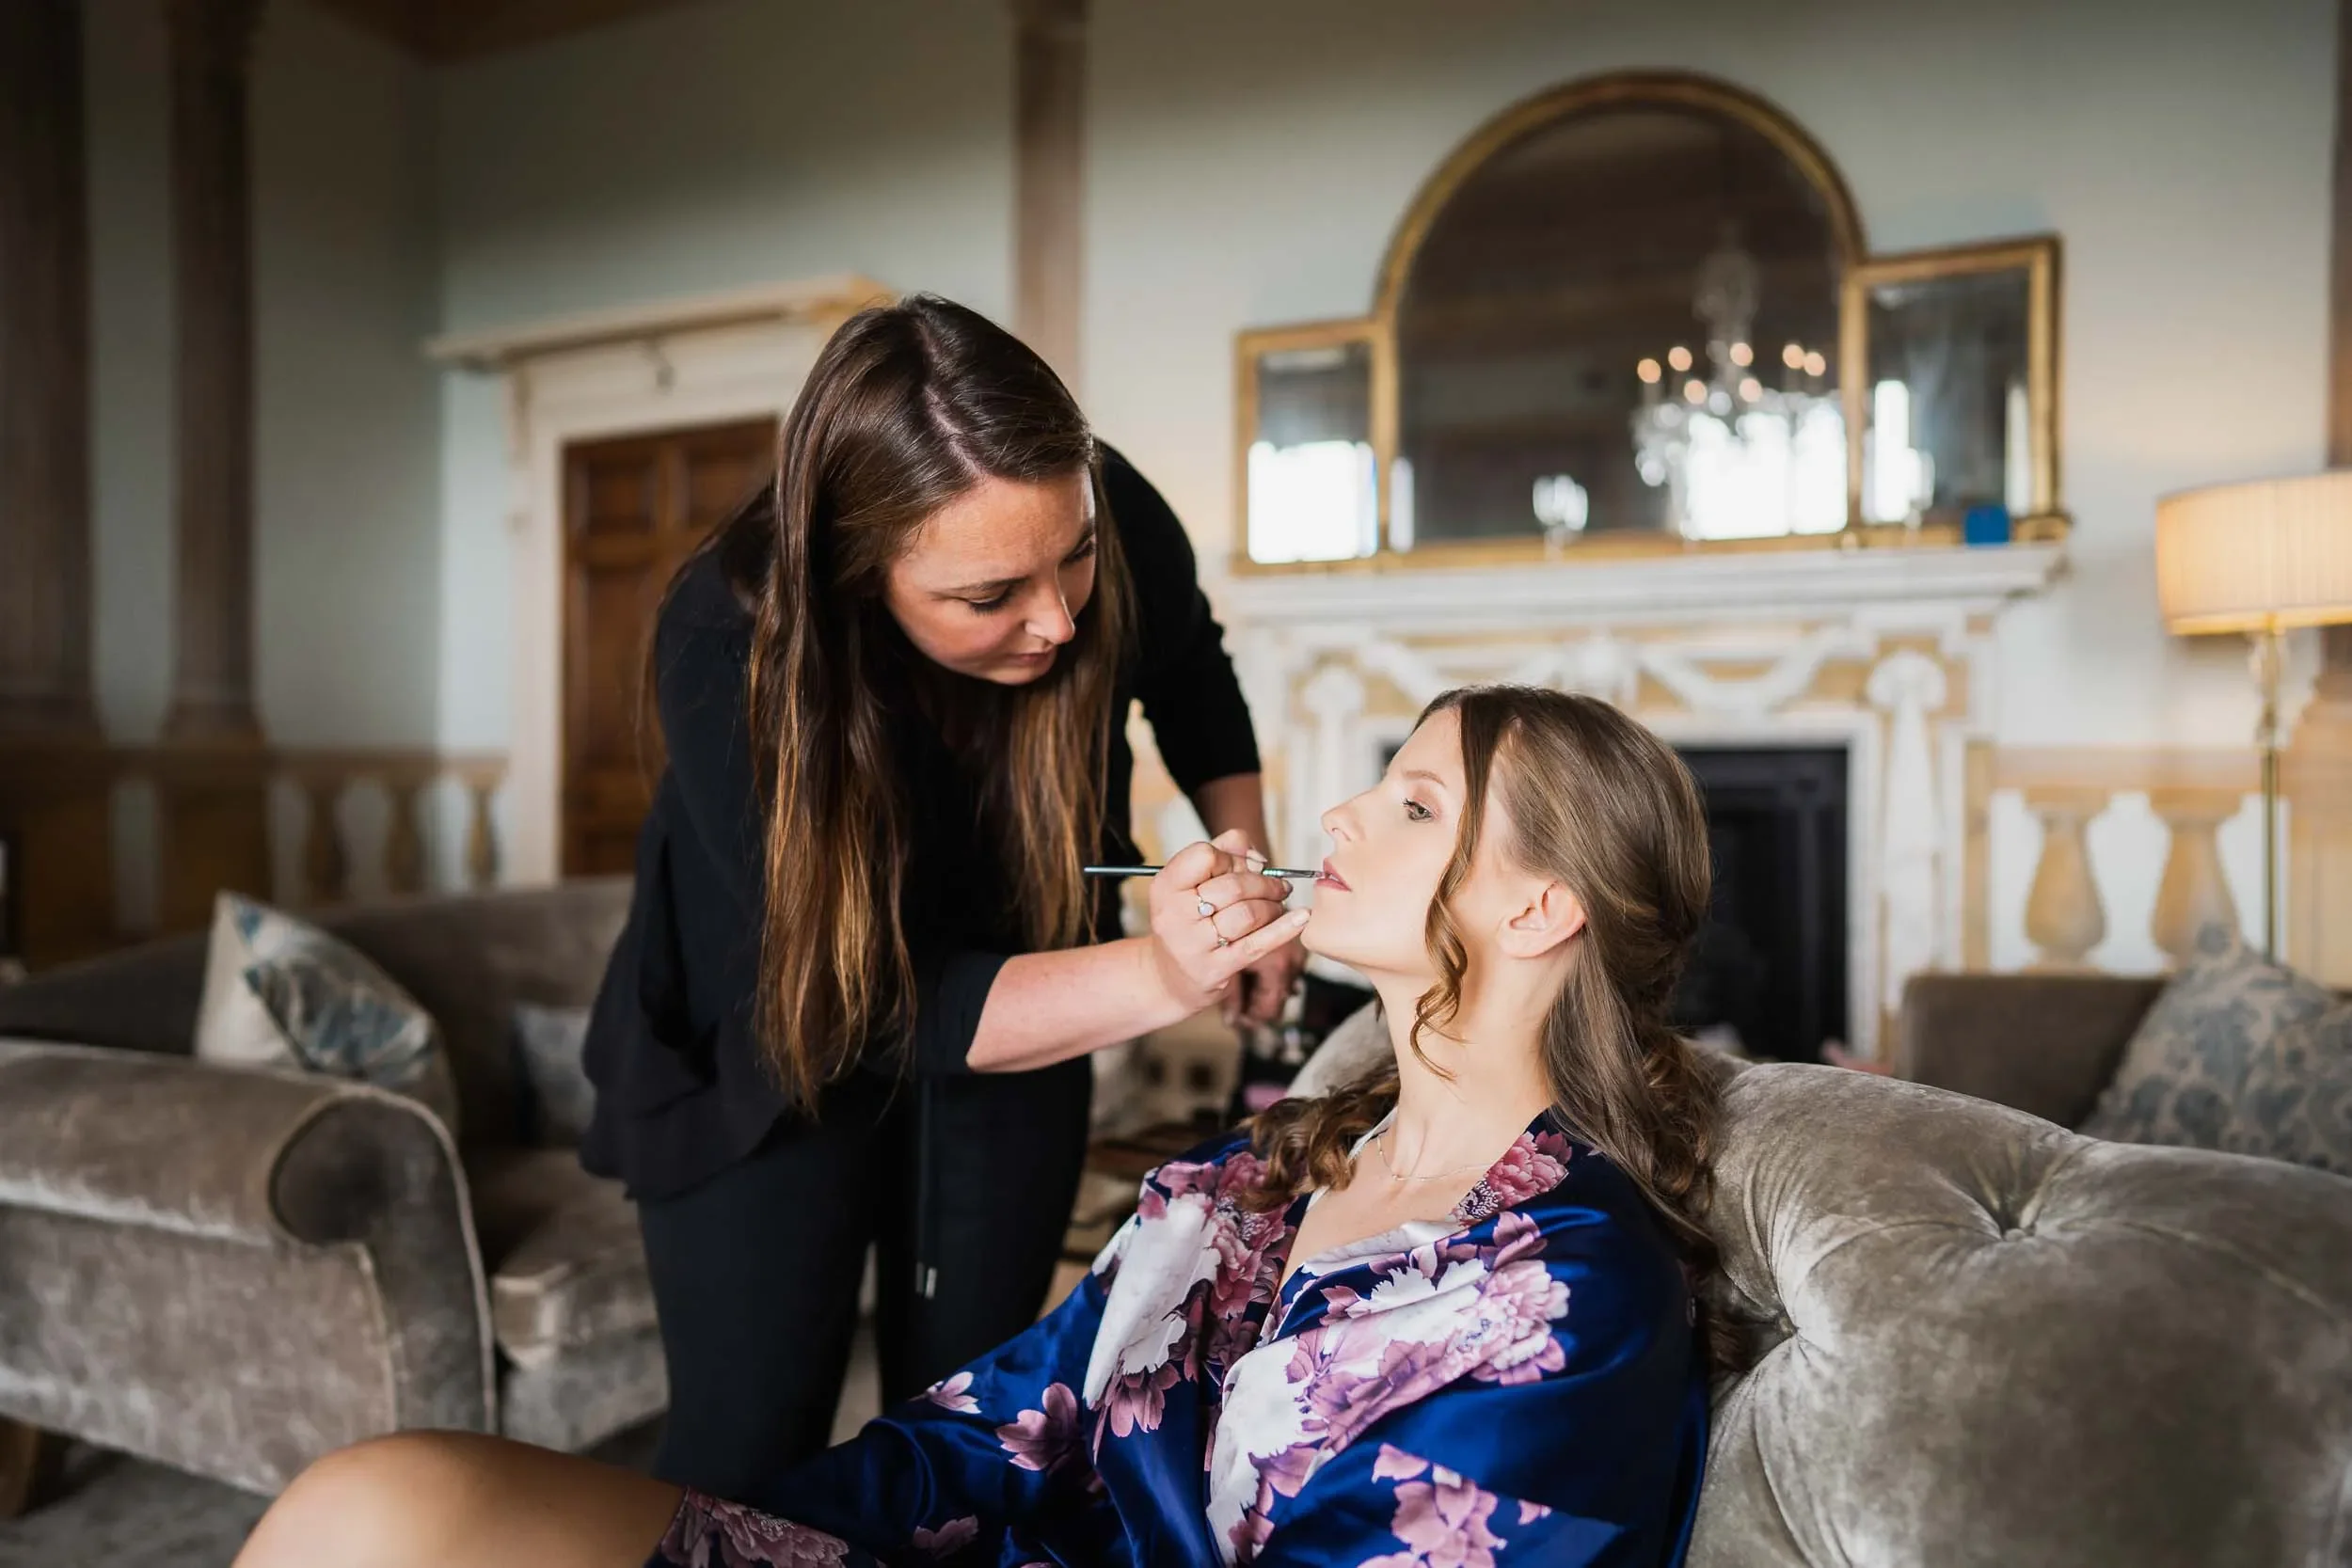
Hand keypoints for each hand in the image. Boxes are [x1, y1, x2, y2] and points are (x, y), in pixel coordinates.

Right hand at [1144, 830, 1309, 1017]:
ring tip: (1278, 905)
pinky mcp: (1214, 970)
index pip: (1204, 855)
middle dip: (1265, 883)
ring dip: (1273, 906)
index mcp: (1165, 886)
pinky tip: (1302, 918)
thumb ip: (1224, 852)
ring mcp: (1192, 946)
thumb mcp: (1192, 883)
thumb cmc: (1188, 921)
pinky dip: (1284, 928)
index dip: (1230, 857)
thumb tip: (1257, 856)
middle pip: (1234, 886)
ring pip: (1248, 914)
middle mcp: (1172, 916)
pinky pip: (1257, 944)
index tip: (1242, 866)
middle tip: (1279, 887)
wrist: (1171, 977)